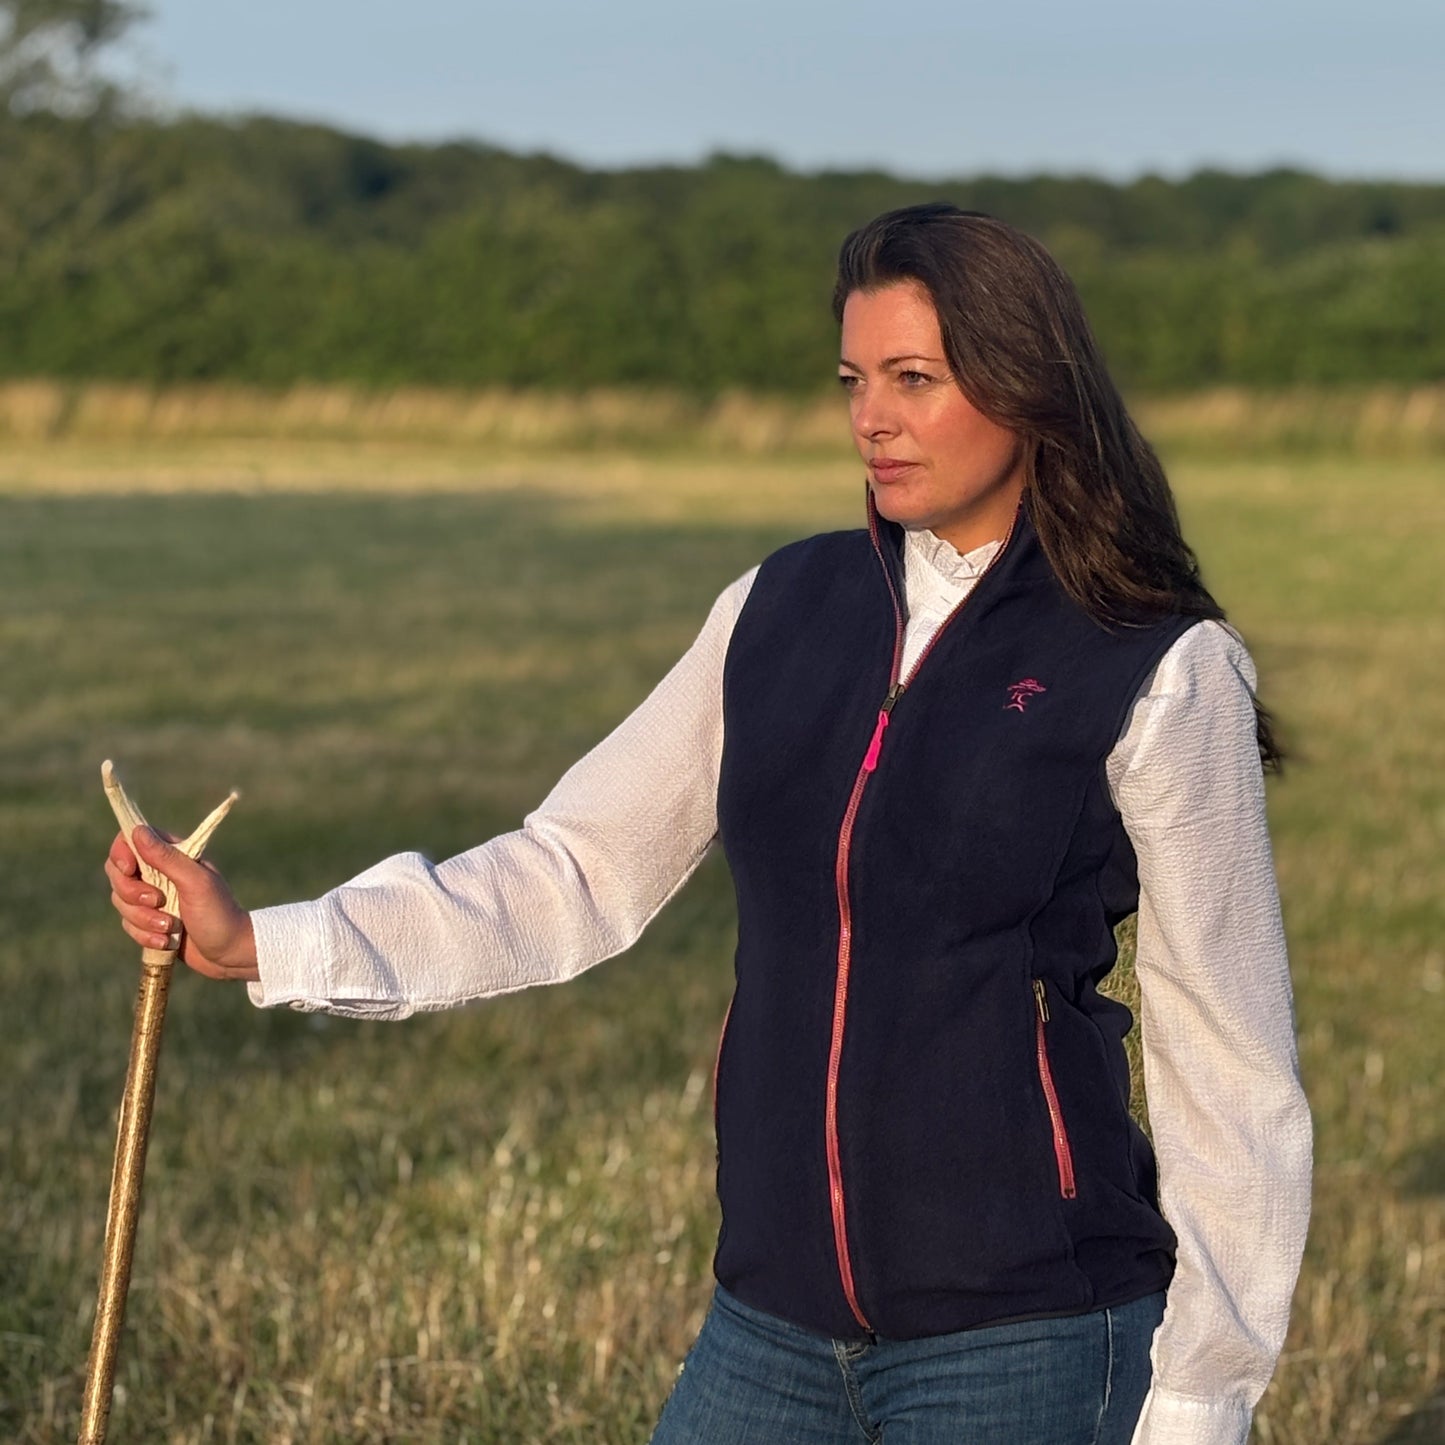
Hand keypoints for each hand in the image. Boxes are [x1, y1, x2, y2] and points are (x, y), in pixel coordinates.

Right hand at [105, 827, 259, 981]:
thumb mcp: (196, 882)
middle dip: (133, 893)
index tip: (129, 870)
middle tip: (159, 902)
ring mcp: (152, 898)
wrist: (230, 953)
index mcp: (173, 855)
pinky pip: (128, 925)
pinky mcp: (149, 921)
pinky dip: (145, 935)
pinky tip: (167, 941)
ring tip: (171, 927)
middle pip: (118, 873)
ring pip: (121, 901)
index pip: (131, 840)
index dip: (122, 854)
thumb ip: (167, 858)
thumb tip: (139, 831)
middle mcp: (159, 873)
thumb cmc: (219, 913)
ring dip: (144, 919)